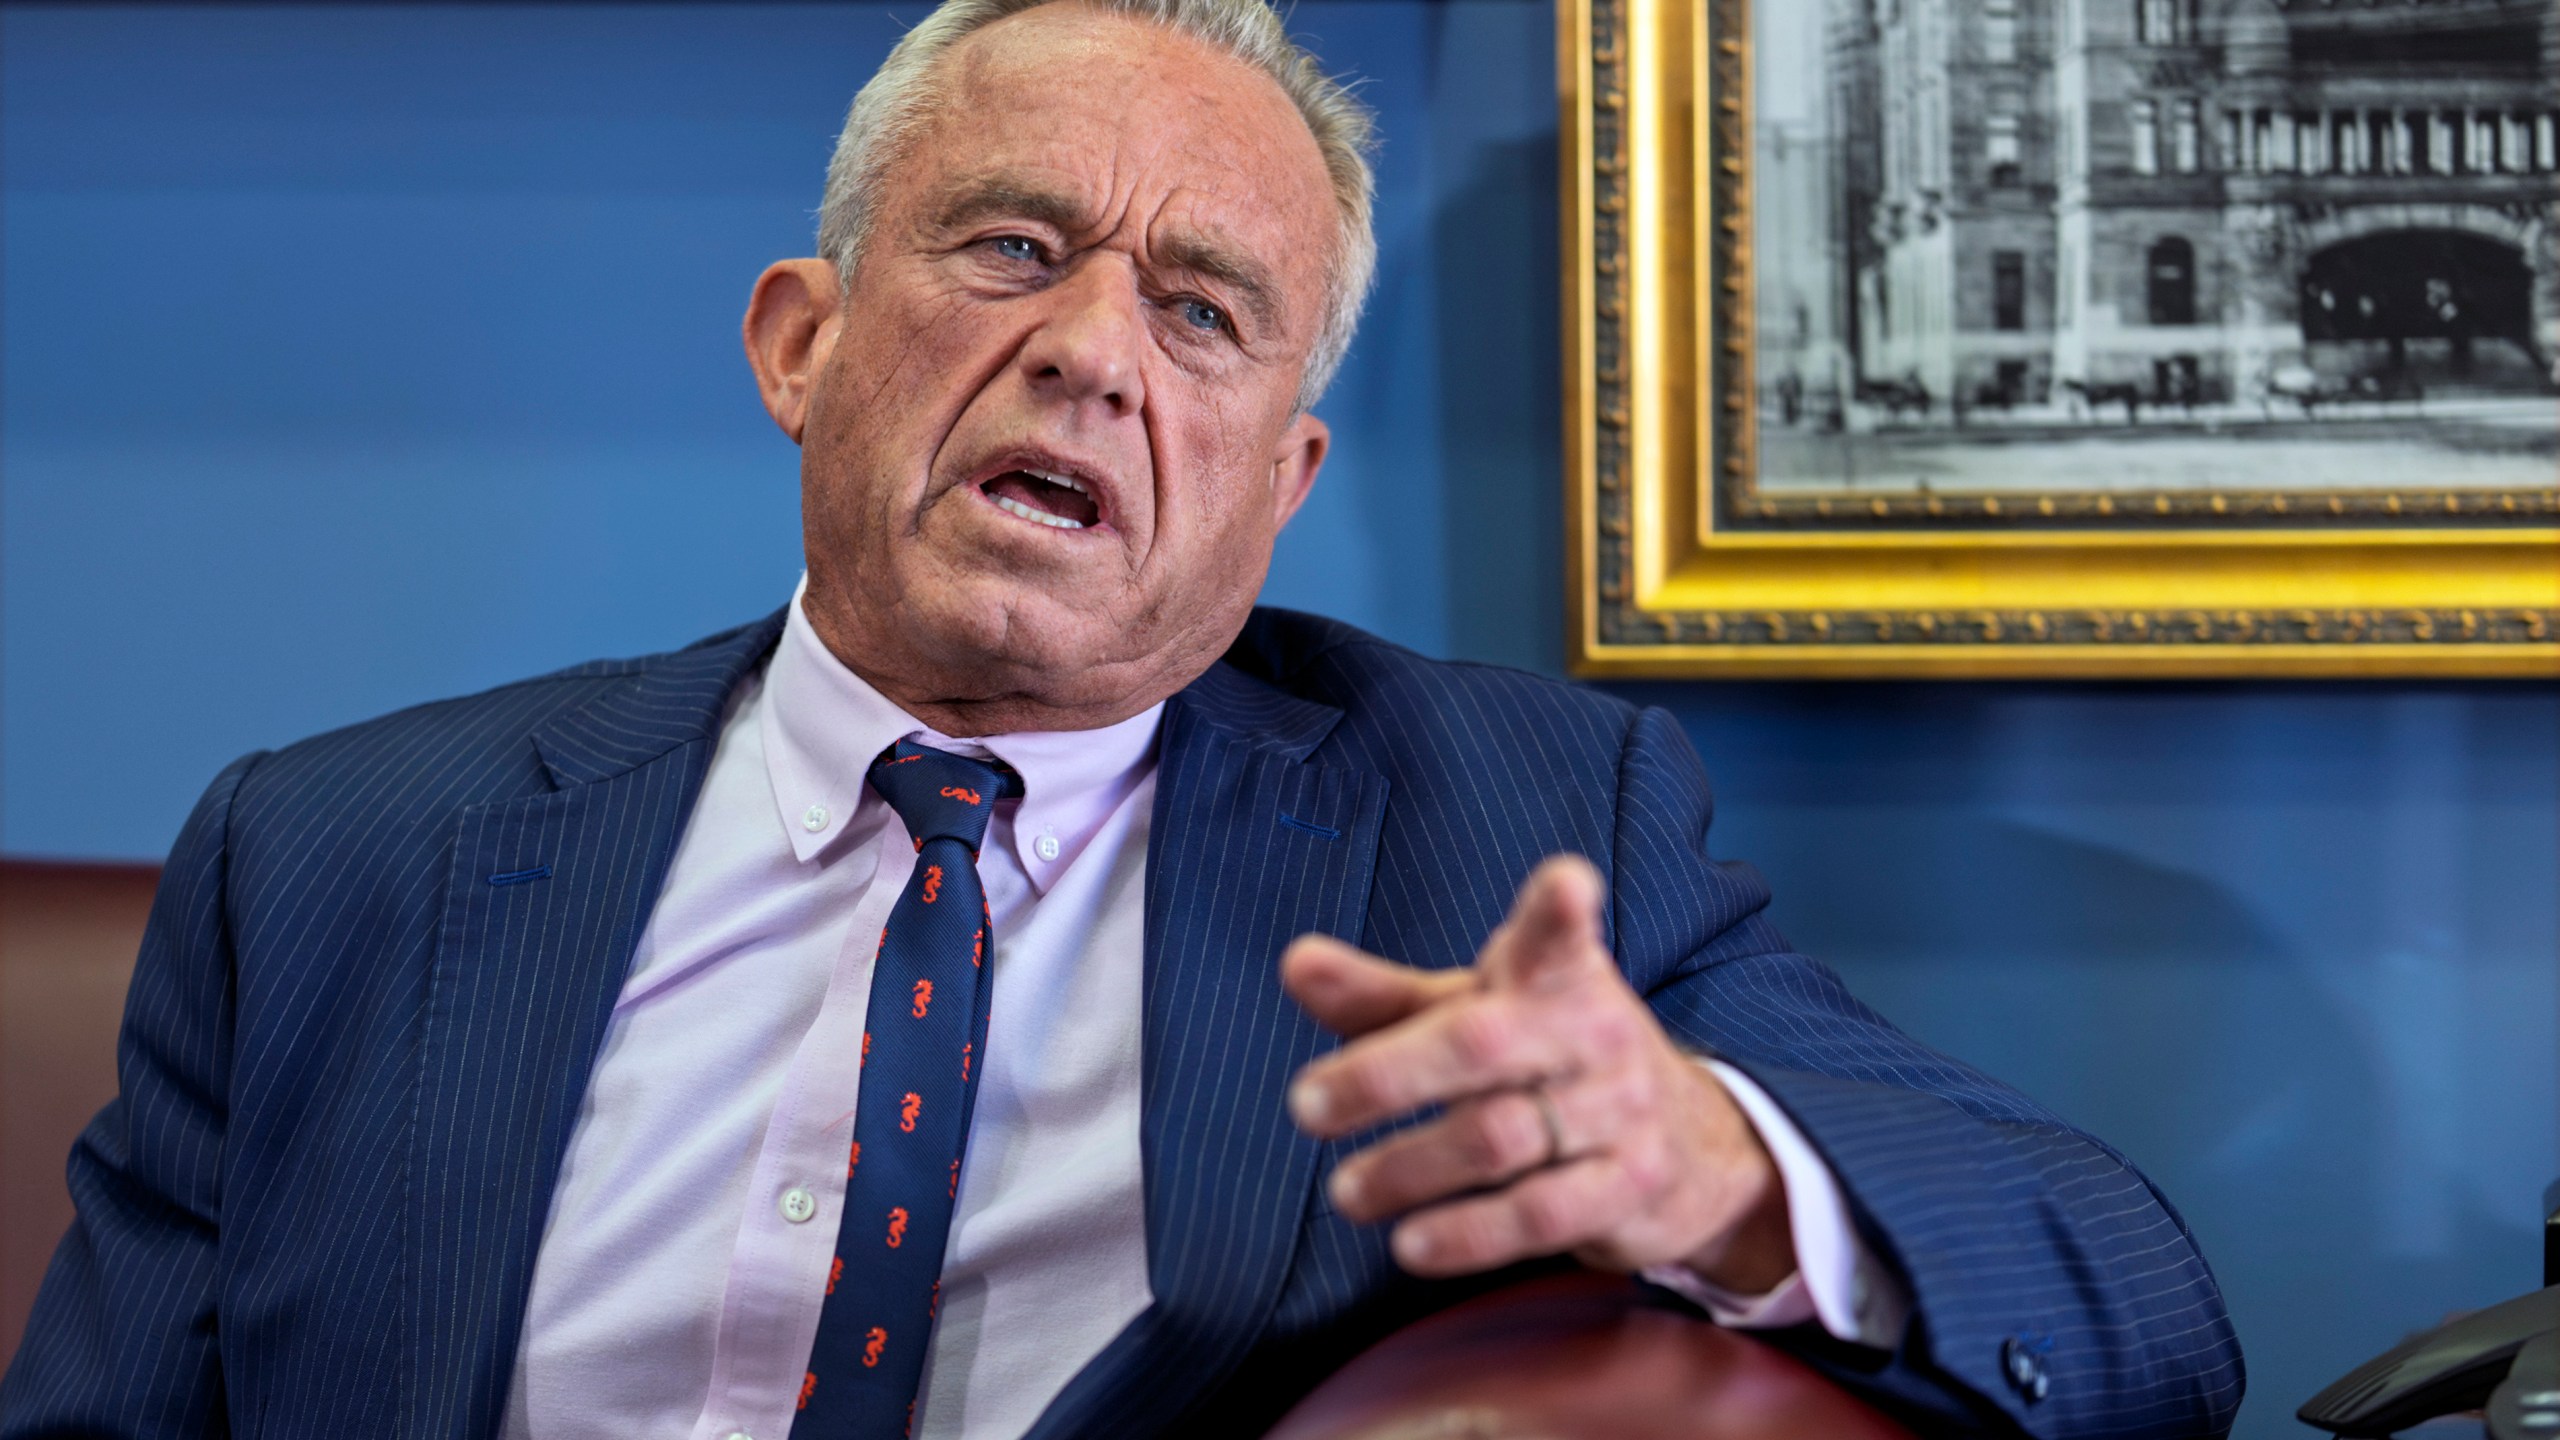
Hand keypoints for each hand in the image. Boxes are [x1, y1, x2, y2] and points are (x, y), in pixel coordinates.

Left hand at [1281, 856, 1794, 1291]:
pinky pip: (1539, 1215)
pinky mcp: (1630, 1188)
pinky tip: (1411, 1244)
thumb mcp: (1475, 1014)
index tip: (1565, 884)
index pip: (1560, 934)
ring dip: (1408, 1168)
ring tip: (1347, 1191)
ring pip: (1498, 1137)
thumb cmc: (1550, 1061)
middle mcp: (1595, 1033)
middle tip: (1305, 1106)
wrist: (1693, 1146)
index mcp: (1557, 975)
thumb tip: (1295, 964)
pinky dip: (1466, 1234)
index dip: (1561, 909)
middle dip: (1384, 1076)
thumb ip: (1383, 998)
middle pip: (1480, 1044)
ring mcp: (1619, 1111)